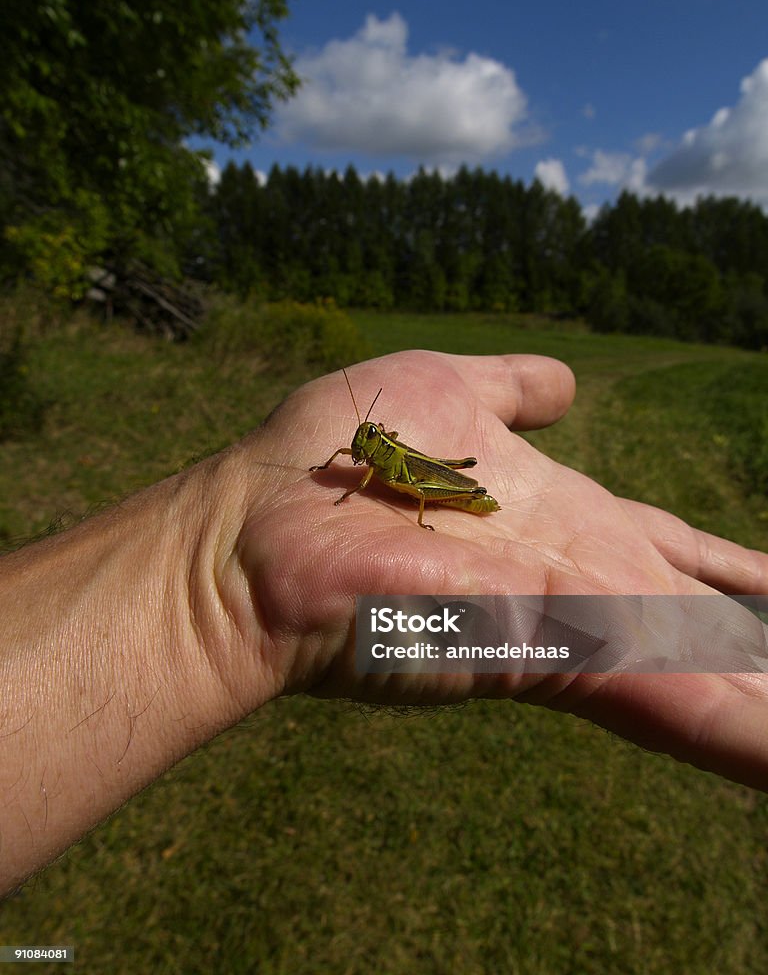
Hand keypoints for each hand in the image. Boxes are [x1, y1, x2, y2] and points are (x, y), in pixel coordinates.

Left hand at [215, 350, 767, 788]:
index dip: (733, 570)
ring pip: (710, 674)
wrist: (261, 530)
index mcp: (563, 518)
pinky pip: (679, 702)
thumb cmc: (337, 454)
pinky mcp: (559, 651)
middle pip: (706, 619)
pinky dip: (743, 736)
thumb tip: (566, 384)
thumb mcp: (448, 390)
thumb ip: (512, 387)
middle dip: (761, 645)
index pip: (672, 547)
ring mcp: (576, 619)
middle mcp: (581, 574)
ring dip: (761, 698)